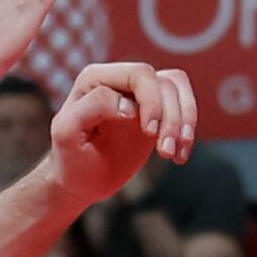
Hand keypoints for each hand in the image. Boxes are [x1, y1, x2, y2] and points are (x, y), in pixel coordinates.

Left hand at [49, 63, 199, 206]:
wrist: (81, 181)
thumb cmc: (70, 157)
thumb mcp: (67, 133)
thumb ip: (93, 107)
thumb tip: (130, 105)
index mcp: (95, 77)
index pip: (138, 76)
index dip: (150, 103)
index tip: (148, 135)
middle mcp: (119, 79)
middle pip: (162, 81)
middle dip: (170, 116)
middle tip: (165, 152)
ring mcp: (139, 93)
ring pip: (177, 89)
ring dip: (184, 122)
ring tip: (173, 154)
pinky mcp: (155, 109)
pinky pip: (183, 103)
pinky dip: (189, 128)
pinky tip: (179, 155)